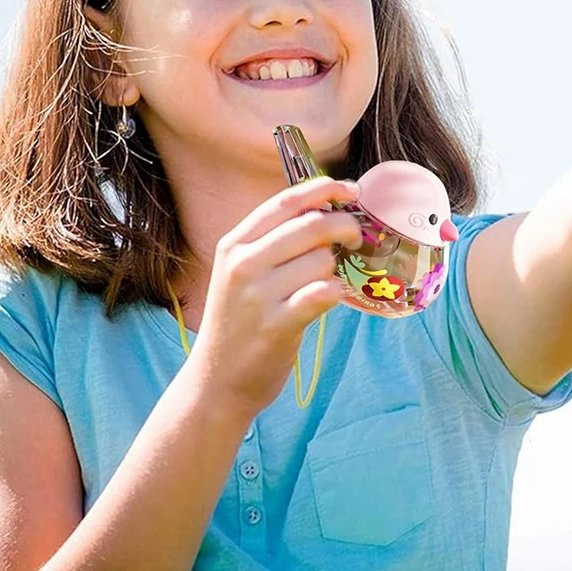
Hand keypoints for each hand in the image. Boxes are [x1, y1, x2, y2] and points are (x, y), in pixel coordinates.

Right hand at [189, 176, 363, 417]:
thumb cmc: (238, 321)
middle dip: (345, 227)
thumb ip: (272, 241)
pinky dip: (335, 293)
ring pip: (322, 261)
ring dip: (333, 271)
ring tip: (320, 287)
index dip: (324, 189)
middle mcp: (242, 264)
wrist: (216, 381)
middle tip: (355, 238)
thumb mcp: (239, 272)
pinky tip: (327, 301)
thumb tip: (324, 209)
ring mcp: (258, 295)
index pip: (285, 202)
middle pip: (312, 226)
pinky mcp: (277, 326)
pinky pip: (324, 293)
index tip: (351, 190)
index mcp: (234, 244)